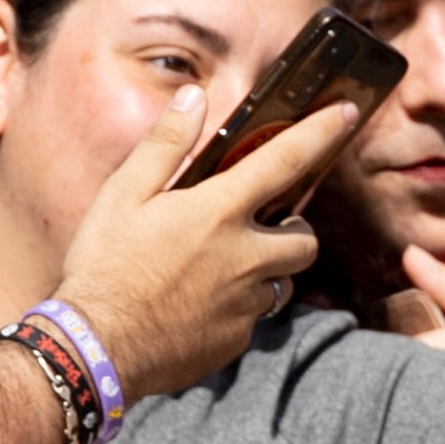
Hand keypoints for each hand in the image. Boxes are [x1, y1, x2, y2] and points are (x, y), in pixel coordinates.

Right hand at [45, 86, 340, 402]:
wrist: (97, 346)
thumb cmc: (104, 263)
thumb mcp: (124, 193)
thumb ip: (166, 144)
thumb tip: (194, 97)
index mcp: (219, 211)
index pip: (287, 160)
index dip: (322, 132)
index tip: (347, 113)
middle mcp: (245, 257)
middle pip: (305, 238)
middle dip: (296, 228)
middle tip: (267, 225)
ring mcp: (244, 304)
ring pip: (282, 283)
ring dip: (269, 271)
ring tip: (228, 267)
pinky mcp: (235, 340)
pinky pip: (253, 318)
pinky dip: (238, 307)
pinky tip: (200, 305)